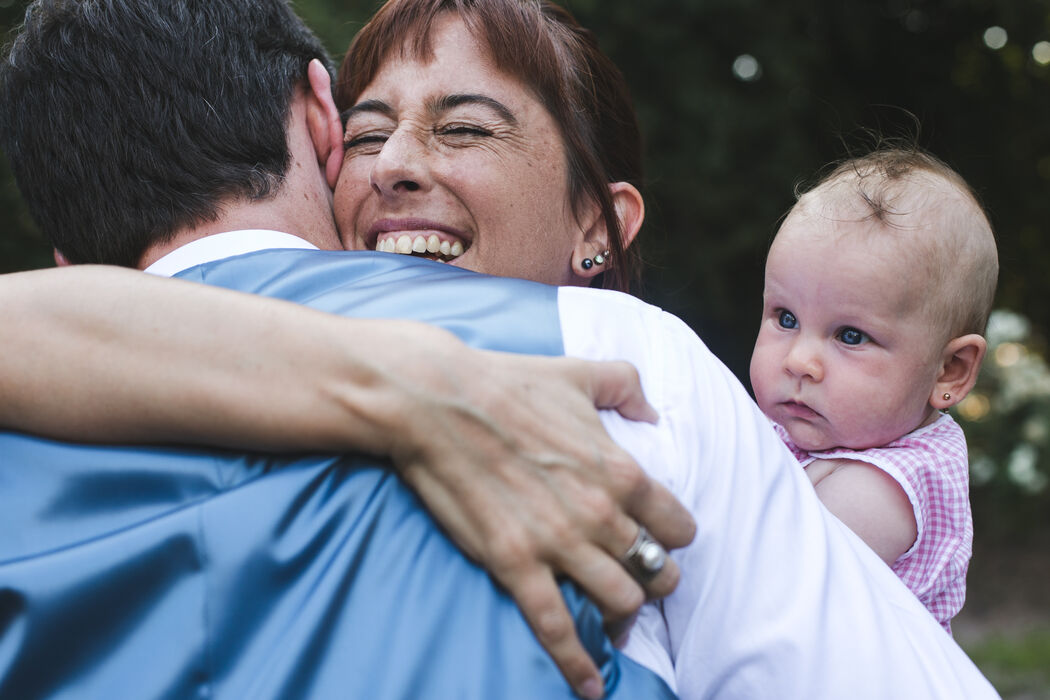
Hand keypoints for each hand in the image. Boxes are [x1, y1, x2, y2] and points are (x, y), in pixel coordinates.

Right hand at [386, 343, 695, 698]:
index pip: (677, 527)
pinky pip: (556, 628)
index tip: (660, 540)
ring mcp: (559, 545)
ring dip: (622, 617)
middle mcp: (600, 515)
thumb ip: (628, 386)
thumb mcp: (580, 372)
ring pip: (619, 603)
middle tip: (637, 581)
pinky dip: (577, 663)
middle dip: (653, 582)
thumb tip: (653, 412)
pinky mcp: (516, 566)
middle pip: (656, 573)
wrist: (438, 401)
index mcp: (622, 471)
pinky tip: (588, 685)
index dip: (673, 537)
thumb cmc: (508, 383)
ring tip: (615, 623)